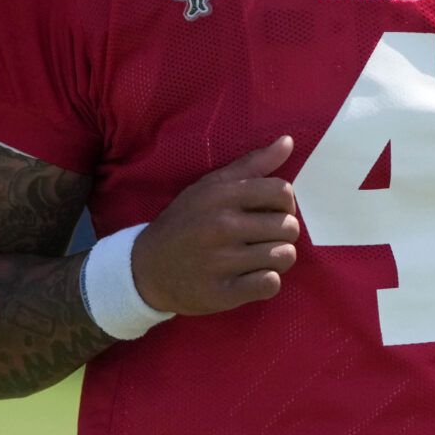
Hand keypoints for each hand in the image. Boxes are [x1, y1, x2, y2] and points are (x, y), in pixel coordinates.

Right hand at [132, 137, 300, 315]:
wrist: (145, 269)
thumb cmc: (185, 222)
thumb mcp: (210, 187)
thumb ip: (252, 164)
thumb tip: (288, 141)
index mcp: (220, 196)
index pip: (282, 192)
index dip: (285, 203)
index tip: (270, 211)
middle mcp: (221, 226)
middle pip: (288, 226)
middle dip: (282, 232)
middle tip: (262, 237)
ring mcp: (221, 262)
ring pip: (284, 256)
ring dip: (277, 258)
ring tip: (259, 257)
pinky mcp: (222, 293)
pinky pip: (270, 284)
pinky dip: (267, 282)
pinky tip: (251, 277)